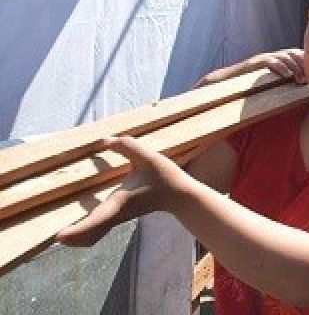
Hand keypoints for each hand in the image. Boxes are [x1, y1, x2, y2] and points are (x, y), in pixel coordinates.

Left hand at [57, 137, 186, 246]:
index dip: (77, 231)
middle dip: (72, 239)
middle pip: (89, 238)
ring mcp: (118, 220)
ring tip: (63, 234)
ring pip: (92, 238)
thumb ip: (126, 146)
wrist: (180, 196)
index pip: (95, 222)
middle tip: (56, 237)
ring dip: (77, 238)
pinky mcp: (119, 219)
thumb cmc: (165, 178)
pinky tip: (80, 225)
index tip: (59, 237)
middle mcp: (116, 215)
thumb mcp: (147, 157)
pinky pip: (97, 233)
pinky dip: (85, 234)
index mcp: (119, 202)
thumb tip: (104, 140)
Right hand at [196, 48, 305, 86]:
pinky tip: (288, 76)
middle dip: (305, 64)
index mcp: (279, 60)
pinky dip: (281, 67)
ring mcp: (264, 58)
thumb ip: (286, 85)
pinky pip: (271, 62)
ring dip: (296, 67)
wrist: (226, 84)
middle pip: (295, 53)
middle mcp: (273, 56)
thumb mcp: (273, 85)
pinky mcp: (255, 63)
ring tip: (302, 79)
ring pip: (285, 57)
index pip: (299, 56)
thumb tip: (303, 92)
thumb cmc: (251, 88)